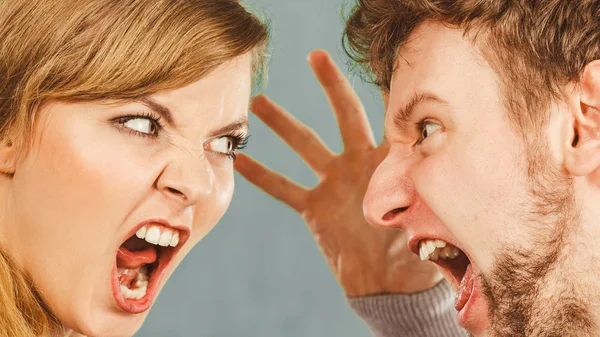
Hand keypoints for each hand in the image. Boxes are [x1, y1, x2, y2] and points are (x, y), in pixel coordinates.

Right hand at [234, 50, 441, 296]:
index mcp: (391, 163)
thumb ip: (421, 185)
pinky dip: (263, 177)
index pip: (391, 118)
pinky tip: (239, 161)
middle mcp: (360, 165)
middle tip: (314, 57)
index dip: (389, 92)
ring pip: (305, 145)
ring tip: (258, 103)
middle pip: (345, 114)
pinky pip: (284, 189)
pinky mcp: (315, 208)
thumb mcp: (424, 217)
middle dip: (331, 85)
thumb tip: (427, 155)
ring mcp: (335, 184)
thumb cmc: (414, 253)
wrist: (388, 287)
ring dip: (282, 124)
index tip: (381, 66)